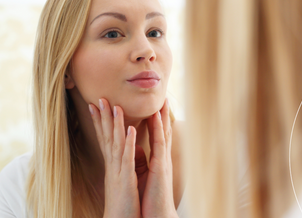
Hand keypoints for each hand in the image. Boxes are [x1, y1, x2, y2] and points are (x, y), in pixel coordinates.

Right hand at [89, 99, 140, 217]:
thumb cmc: (123, 204)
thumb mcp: (124, 181)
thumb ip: (126, 165)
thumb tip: (130, 152)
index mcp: (113, 165)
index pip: (105, 139)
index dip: (100, 122)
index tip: (96, 106)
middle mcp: (113, 166)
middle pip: (107, 137)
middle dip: (103, 117)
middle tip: (99, 98)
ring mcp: (118, 171)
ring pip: (116, 143)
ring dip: (115, 124)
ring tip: (115, 106)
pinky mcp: (126, 179)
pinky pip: (128, 158)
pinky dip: (129, 143)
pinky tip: (131, 129)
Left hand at [139, 99, 177, 217]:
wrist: (157, 216)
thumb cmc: (150, 200)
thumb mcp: (144, 176)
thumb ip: (142, 161)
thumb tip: (137, 148)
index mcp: (157, 160)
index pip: (158, 136)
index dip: (156, 121)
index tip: (154, 105)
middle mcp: (162, 158)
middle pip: (163, 131)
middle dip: (162, 113)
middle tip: (163, 96)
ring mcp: (163, 161)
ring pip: (163, 133)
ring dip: (161, 116)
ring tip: (161, 100)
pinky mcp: (161, 166)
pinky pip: (159, 144)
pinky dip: (158, 129)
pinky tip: (156, 116)